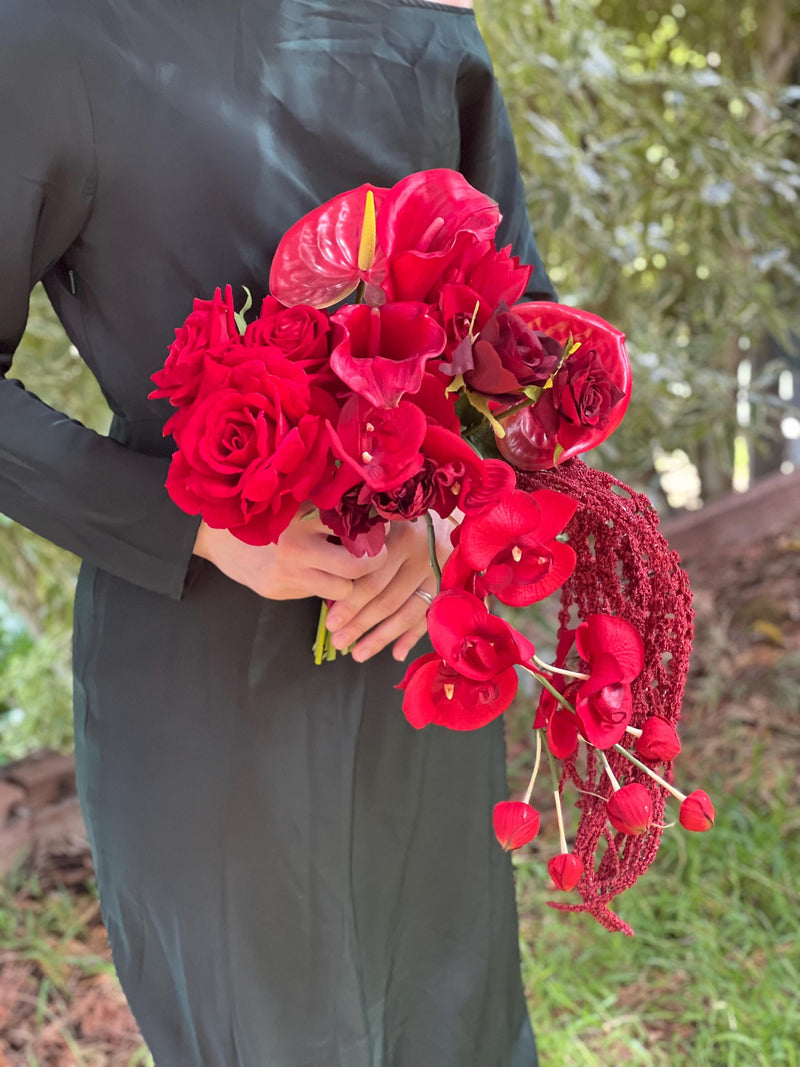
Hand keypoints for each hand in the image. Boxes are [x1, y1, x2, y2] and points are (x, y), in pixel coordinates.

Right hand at [193, 510, 387, 600]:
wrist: (212, 534)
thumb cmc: (259, 512)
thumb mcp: (292, 502)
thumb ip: (325, 506)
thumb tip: (368, 505)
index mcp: (302, 522)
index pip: (354, 534)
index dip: (374, 536)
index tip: (382, 531)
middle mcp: (296, 552)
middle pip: (354, 571)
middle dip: (372, 566)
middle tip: (378, 556)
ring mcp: (287, 577)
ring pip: (341, 591)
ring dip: (349, 582)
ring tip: (349, 567)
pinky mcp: (278, 592)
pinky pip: (316, 594)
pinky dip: (323, 585)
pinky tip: (318, 571)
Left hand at [324, 513, 455, 662]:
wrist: (447, 513)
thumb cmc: (401, 517)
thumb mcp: (380, 522)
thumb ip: (363, 546)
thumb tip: (332, 584)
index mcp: (401, 536)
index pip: (372, 579)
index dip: (350, 604)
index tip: (331, 624)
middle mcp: (423, 554)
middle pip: (387, 599)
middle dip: (361, 625)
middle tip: (340, 642)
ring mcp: (440, 571)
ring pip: (407, 612)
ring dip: (382, 637)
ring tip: (358, 654)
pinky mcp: (450, 584)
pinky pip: (428, 615)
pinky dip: (412, 636)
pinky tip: (396, 655)